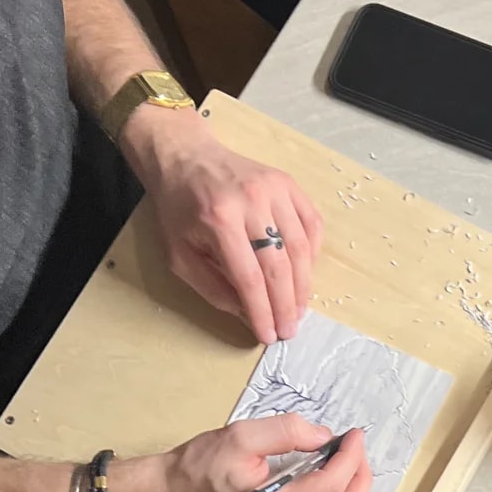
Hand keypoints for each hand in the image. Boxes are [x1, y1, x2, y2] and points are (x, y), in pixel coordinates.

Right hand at [114, 417, 371, 491]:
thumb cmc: (196, 469)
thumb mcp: (238, 437)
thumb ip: (285, 432)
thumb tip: (323, 436)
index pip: (331, 486)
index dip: (350, 458)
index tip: (354, 435)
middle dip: (360, 480)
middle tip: (357, 450)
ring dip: (348, 490)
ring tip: (345, 460)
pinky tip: (326, 475)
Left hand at [122, 110, 322, 344]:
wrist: (184, 156)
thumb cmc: (179, 208)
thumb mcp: (179, 253)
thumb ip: (212, 287)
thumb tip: (248, 314)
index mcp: (218, 219)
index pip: (250, 278)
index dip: (262, 312)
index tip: (269, 335)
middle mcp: (250, 201)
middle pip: (279, 266)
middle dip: (286, 306)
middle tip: (289, 330)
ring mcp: (273, 189)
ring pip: (301, 248)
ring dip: (303, 286)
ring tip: (299, 310)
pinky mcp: (287, 183)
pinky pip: (311, 225)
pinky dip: (312, 254)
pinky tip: (303, 274)